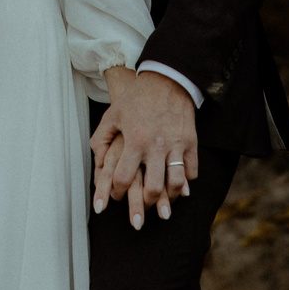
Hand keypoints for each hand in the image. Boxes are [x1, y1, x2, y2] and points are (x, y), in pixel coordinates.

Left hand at [90, 67, 195, 228]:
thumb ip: (100, 140)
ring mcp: (176, 145)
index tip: (115, 196)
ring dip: (168, 199)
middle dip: (143, 205)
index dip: (116, 193)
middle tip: (140, 210)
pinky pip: (191, 171)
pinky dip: (186, 183)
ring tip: (162, 206)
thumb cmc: (136, 99)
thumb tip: (97, 165)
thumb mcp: (112, 115)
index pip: (123, 178)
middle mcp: (156, 146)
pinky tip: (178, 187)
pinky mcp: (191, 142)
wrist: (166, 79)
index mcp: (134, 140)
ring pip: (175, 184)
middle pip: (151, 189)